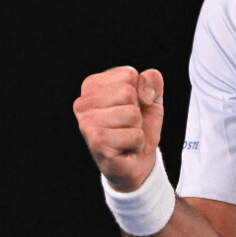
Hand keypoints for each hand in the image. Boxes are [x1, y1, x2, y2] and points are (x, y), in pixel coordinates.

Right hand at [73, 66, 163, 191]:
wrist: (135, 162)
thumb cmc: (138, 125)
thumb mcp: (152, 97)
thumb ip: (152, 80)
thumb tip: (144, 92)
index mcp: (92, 85)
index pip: (129, 74)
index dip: (139, 92)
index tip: (130, 106)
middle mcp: (83, 103)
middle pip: (128, 93)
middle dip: (137, 111)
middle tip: (127, 125)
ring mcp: (87, 123)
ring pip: (132, 114)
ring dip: (137, 128)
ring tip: (125, 136)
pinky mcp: (96, 142)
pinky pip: (134, 135)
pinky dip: (136, 143)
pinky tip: (124, 148)